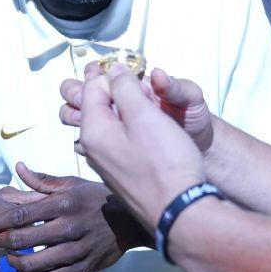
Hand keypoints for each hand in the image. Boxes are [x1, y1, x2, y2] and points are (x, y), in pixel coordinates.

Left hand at [0, 162, 146, 271]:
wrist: (130, 222)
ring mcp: (76, 250)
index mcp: (64, 204)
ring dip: (15, 263)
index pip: (21, 214)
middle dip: (2, 242)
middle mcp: (69, 227)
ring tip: (11, 257)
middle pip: (22, 240)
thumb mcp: (72, 184)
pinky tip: (29, 270)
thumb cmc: (97, 199)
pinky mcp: (82, 268)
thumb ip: (42, 181)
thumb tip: (18, 168)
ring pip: (34, 264)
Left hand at [77, 64, 206, 230]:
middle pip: (91, 107)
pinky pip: (116, 141)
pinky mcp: (123, 174)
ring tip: (137, 98)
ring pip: (104, 125)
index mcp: (93, 130)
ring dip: (117, 107)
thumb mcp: (145, 116)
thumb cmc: (165, 162)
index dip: (104, 71)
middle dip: (104, 89)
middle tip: (126, 79)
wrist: (180, 210)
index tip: (116, 61)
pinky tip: (142, 126)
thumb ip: (126, 89)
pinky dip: (125, 127)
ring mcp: (107, 163)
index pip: (90, 89)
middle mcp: (93, 148)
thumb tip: (113, 71)